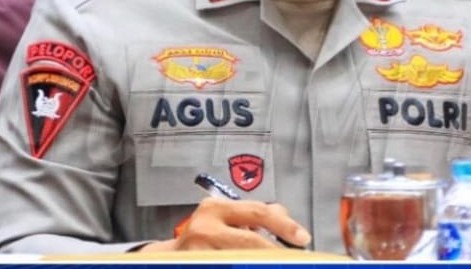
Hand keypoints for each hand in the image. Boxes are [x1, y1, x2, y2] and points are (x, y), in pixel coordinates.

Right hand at [140, 197, 311, 251]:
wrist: (167, 258)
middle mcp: (205, 226)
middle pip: (252, 240)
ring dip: (262, 262)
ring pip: (243, 258)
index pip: (259, 212)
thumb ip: (253, 215)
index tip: (303, 237)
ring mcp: (199, 250)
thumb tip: (286, 218)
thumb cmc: (202, 237)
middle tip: (293, 258)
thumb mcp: (225, 217)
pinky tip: (252, 266)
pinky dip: (245, 266)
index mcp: (216, 208)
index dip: (285, 225)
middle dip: (277, 251)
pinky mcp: (196, 264)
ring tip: (273, 262)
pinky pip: (230, 265)